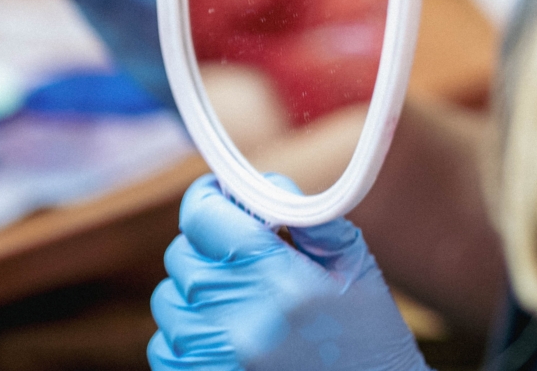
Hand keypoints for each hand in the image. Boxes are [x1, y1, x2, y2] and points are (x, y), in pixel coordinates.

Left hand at [148, 175, 430, 370]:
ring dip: (196, 293)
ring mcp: (214, 362)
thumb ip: (308, 218)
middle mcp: (239, 324)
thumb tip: (263, 184)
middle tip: (241, 255)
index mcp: (280, 283)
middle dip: (208, 247)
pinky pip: (164, 346)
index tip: (220, 197)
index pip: (205, 219)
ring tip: (239, 303)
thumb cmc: (372, 344)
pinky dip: (188, 335)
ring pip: (168, 301)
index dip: (208, 199)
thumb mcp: (356, 270)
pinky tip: (228, 338)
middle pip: (182, 257)